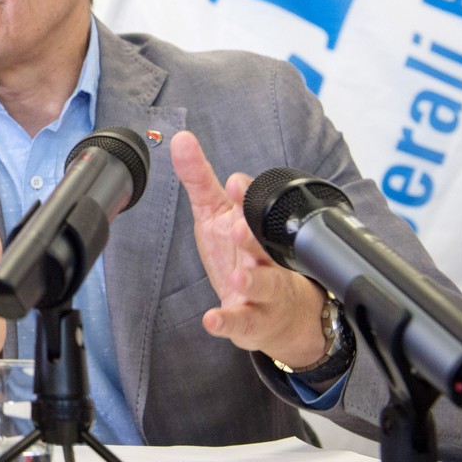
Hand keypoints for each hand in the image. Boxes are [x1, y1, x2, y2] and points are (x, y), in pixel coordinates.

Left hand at [169, 130, 326, 367]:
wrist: (280, 313)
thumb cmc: (245, 256)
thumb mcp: (217, 216)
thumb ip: (199, 180)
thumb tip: (180, 139)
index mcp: (255, 228)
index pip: (255, 209)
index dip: (246, 198)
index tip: (236, 183)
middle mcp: (265, 257)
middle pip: (263, 245)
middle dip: (252, 235)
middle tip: (239, 226)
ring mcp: (265, 291)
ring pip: (266, 283)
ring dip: (254, 278)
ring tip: (240, 274)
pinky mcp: (254, 320)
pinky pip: (243, 322)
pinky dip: (228, 322)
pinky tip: (213, 320)